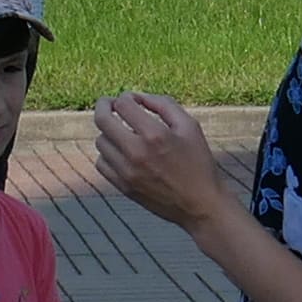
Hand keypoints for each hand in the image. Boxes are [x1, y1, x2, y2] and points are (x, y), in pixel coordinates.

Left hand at [92, 90, 227, 228]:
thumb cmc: (198, 162)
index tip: (131, 100)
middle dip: (104, 106)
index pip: (123, 104)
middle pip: (102, 120)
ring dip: (109, 132)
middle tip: (109, 104)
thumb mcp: (189, 126)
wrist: (201, 205)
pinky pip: (102, 163)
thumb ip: (163, 104)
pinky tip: (121, 152)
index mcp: (154, 135)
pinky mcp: (123, 187)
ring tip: (124, 133)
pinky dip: (108, 154)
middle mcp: (136, 152)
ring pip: (100, 142)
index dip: (125, 97)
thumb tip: (137, 96)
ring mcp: (127, 172)